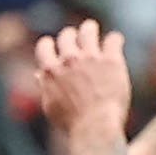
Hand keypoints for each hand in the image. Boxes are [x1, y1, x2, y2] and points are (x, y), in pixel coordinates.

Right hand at [27, 20, 132, 149]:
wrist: (96, 127)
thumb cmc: (73, 124)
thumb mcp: (51, 107)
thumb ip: (46, 87)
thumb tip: (38, 75)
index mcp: (50, 70)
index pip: (45, 46)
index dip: (49, 44)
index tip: (53, 45)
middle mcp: (68, 59)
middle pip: (67, 36)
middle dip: (70, 35)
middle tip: (75, 36)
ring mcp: (90, 58)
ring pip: (87, 31)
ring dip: (89, 28)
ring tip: (92, 27)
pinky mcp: (111, 61)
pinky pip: (112, 40)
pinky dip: (114, 39)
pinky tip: (116, 40)